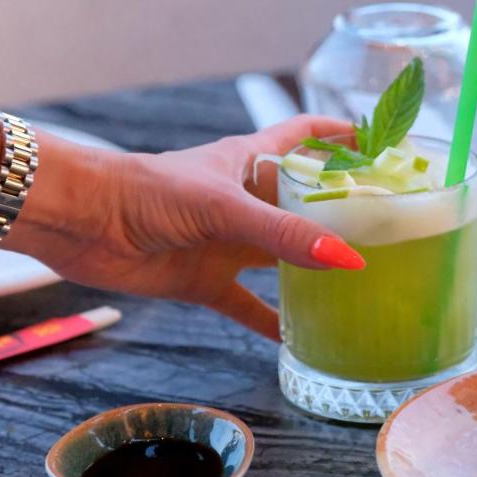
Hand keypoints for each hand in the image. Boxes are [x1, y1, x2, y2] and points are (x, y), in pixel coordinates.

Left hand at [10, 116, 364, 339]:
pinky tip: (300, 339)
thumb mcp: (223, 206)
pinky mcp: (204, 279)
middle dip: (341, 213)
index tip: (385, 145)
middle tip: (394, 232)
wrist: (82, 222)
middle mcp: (244, 199)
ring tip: (361, 285)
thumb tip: (348, 260)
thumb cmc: (147, 191)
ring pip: (281, 256)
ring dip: (313, 270)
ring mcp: (225, 241)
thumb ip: (283, 233)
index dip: (342, 136)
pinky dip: (270, 320)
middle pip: (304, 202)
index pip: (307, 136)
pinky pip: (246, 304)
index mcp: (251, 160)